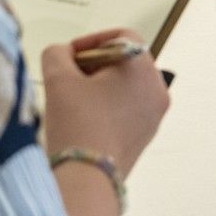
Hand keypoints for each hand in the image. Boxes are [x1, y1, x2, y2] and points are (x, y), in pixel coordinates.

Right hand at [41, 27, 170, 176]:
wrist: (87, 178)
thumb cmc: (76, 122)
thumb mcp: (58, 79)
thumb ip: (58, 54)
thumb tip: (64, 54)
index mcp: (143, 68)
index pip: (121, 36)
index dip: (91, 40)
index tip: (69, 56)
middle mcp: (157, 88)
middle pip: (126, 61)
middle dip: (95, 64)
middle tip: (68, 76)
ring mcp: (155, 114)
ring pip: (128, 86)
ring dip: (101, 85)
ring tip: (73, 99)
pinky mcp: (148, 136)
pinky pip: (130, 108)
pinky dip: (110, 105)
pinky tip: (85, 118)